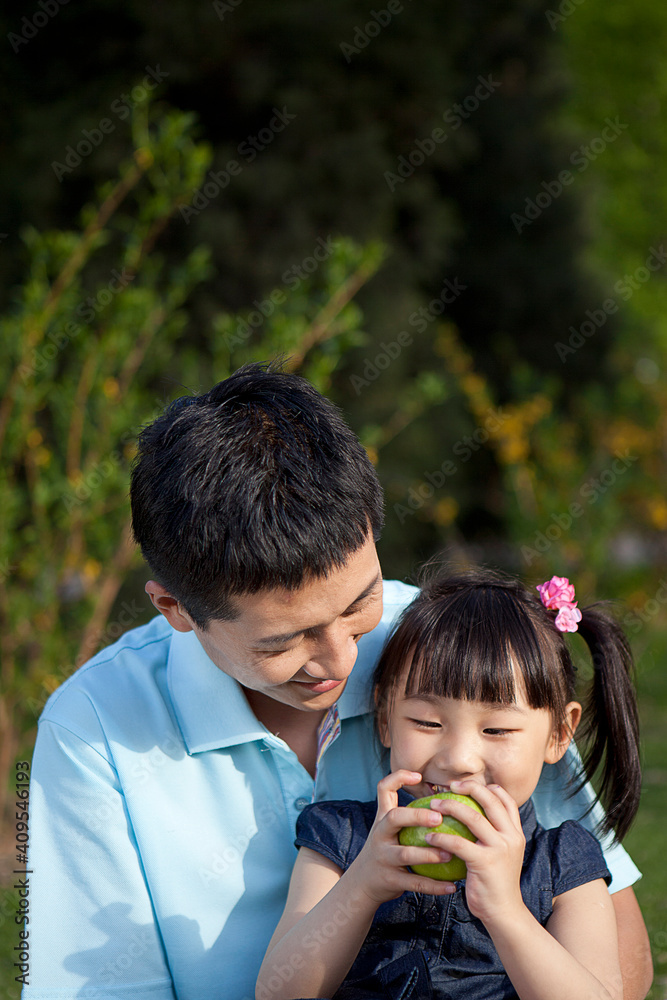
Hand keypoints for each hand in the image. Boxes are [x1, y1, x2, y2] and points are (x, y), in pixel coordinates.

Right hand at [346, 770, 459, 905]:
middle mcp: (380, 834)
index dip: (398, 778)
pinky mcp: (390, 880)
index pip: (384, 789)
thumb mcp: (388, 829)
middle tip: (439, 818)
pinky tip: (452, 886)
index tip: (419, 776)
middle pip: (394, 818)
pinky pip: (415, 883)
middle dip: (416, 816)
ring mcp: (384, 857)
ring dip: (429, 854)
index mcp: (382, 819)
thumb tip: (444, 798)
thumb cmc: (386, 850)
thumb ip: (407, 815)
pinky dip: (434, 885)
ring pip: (406, 853)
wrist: (362, 883)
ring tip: (449, 854)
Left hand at [423, 779, 525, 925]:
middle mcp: (511, 837)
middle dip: (468, 788)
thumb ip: (493, 835)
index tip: (467, 785)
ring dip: (450, 807)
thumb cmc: (496, 882)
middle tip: (449, 786)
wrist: (504, 912)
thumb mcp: (503, 854)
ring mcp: (499, 849)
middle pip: (490, 801)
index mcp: (516, 833)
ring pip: (473, 817)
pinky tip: (428, 837)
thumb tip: (471, 815)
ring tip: (433, 805)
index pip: (506, 800)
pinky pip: (458, 843)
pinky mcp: (485, 862)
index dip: (487, 788)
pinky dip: (441, 837)